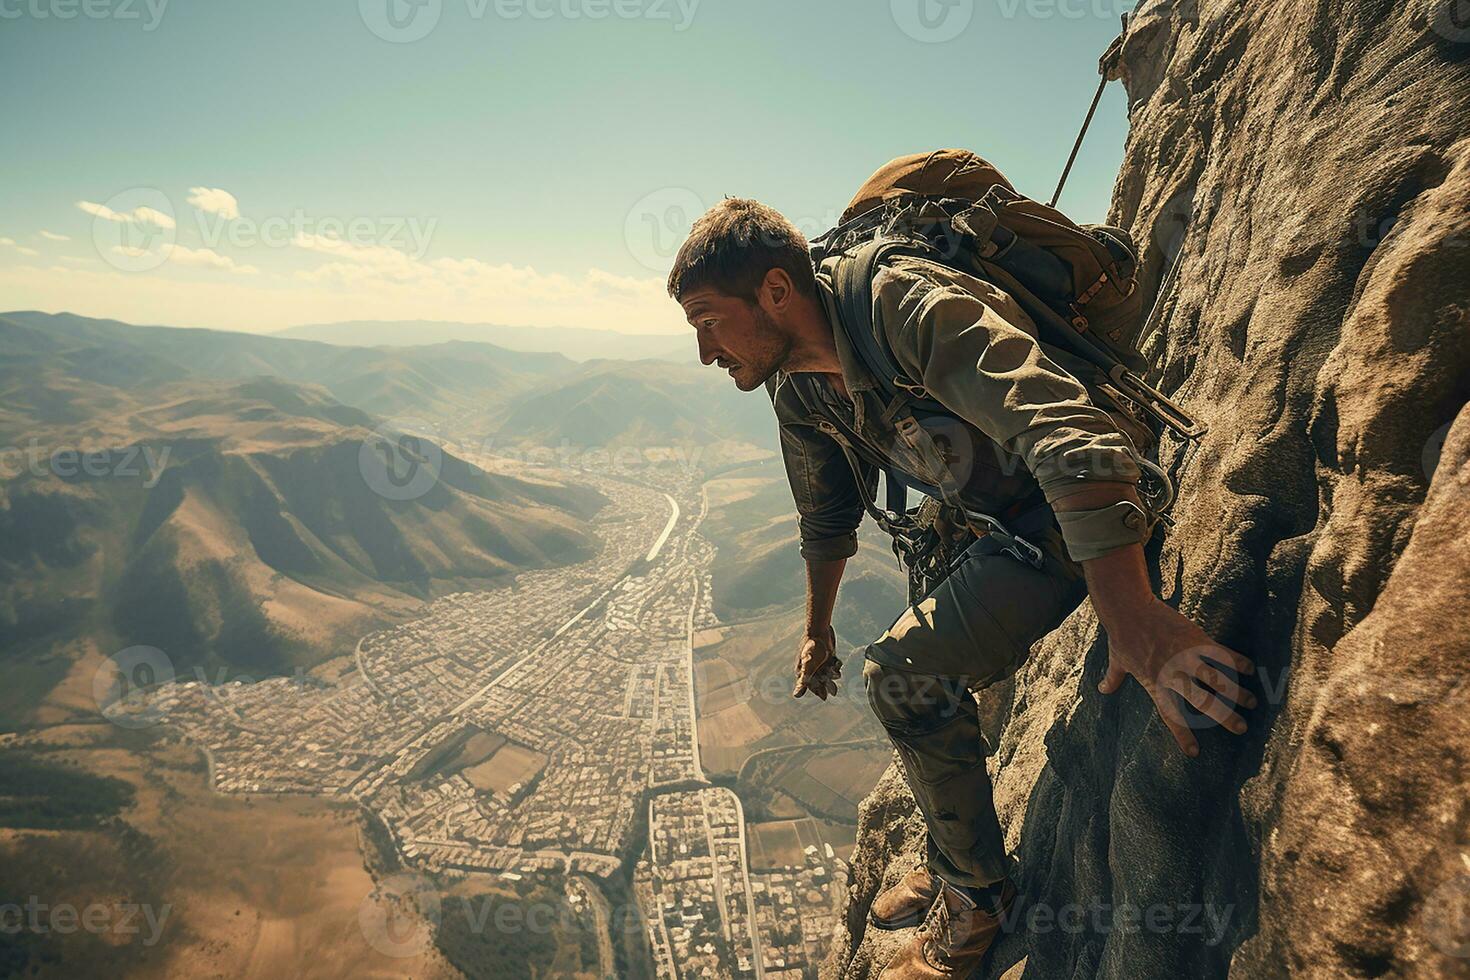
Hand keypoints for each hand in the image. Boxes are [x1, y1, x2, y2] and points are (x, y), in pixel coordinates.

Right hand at [793, 626, 841, 700]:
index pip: (810, 684)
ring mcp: (819, 660)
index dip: (817, 691)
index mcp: (803, 669)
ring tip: (836, 674)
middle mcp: (811, 666)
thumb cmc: (811, 646)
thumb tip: (796, 696)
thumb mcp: (807, 665)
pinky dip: (836, 664)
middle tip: (834, 692)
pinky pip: (833, 663)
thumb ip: (803, 680)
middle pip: (820, 680)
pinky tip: (837, 662)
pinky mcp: (827, 654)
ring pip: (828, 672)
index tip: (825, 697)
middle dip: (827, 685)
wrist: (818, 628)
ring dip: (833, 674)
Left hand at [1097, 597, 1255, 756]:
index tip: (1194, 753)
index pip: (1171, 716)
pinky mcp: (1196, 640)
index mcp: (1156, 685)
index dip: (1182, 735)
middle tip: (1241, 728)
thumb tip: (1102, 689)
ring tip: (1253, 702)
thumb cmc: (1122, 637)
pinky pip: (1221, 653)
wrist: (1129, 610)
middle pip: (1203, 703)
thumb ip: (1113, 678)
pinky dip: (1237, 660)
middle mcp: (1174, 675)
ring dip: (1236, 692)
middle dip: (1224, 717)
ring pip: (1217, 680)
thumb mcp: (1118, 661)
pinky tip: (1250, 668)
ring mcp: (1186, 658)